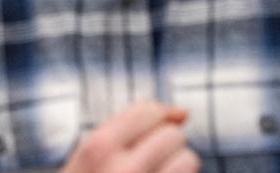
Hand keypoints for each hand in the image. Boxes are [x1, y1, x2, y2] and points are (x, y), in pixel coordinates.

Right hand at [61, 100, 198, 172]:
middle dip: (164, 145)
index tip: (144, 136)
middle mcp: (124, 170)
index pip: (148, 111)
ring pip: (188, 159)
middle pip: (173, 134)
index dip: (151, 120)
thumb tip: (183, 112)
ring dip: (176, 166)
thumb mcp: (90, 153)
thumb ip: (127, 126)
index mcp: (97, 146)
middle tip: (144, 163)